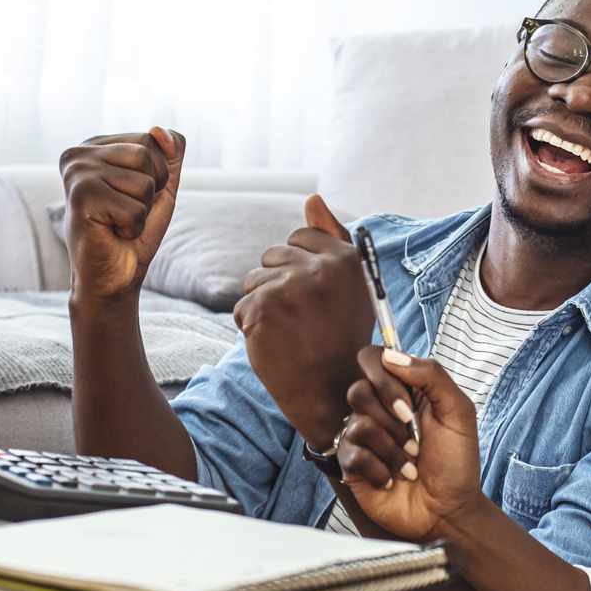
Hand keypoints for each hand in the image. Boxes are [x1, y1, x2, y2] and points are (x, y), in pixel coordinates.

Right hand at [58, 128, 184, 301]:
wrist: (113, 276)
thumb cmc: (134, 230)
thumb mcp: (161, 185)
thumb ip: (170, 152)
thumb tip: (159, 130)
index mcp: (96, 145)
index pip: (152, 139)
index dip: (157, 175)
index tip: (131, 195)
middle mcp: (79, 153)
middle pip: (148, 154)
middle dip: (151, 191)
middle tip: (125, 211)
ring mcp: (76, 173)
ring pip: (144, 182)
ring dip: (141, 211)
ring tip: (117, 222)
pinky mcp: (79, 197)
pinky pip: (135, 208)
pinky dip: (133, 227)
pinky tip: (111, 233)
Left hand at [231, 195, 373, 447]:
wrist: (331, 393)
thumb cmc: (340, 339)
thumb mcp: (348, 287)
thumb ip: (331, 238)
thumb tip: (311, 197)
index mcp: (346, 259)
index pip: (300, 237)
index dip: (298, 266)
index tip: (312, 297)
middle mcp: (320, 268)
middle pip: (273, 255)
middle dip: (278, 284)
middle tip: (301, 320)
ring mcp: (290, 287)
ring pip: (254, 281)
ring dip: (263, 306)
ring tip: (289, 333)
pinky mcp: (263, 309)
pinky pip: (242, 307)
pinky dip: (252, 329)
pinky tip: (276, 345)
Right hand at [335, 346, 486, 542]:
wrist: (449, 510)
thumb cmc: (456, 463)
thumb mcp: (458, 412)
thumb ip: (432, 375)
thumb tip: (391, 356)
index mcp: (403, 391)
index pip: (373, 360)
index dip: (384, 378)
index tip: (407, 404)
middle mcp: (379, 410)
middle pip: (358, 390)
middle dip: (392, 420)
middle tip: (415, 440)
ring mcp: (363, 437)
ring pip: (357, 423)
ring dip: (392, 448)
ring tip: (410, 464)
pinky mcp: (352, 465)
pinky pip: (352, 453)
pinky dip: (380, 468)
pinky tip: (393, 479)